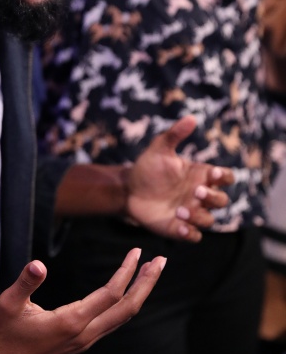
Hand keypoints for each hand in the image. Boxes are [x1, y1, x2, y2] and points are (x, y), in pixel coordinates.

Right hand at [0, 248, 165, 353]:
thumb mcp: (8, 303)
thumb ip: (26, 283)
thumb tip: (38, 264)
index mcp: (70, 323)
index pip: (110, 295)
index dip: (126, 272)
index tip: (137, 252)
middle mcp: (83, 335)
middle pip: (126, 309)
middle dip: (146, 283)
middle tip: (161, 260)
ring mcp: (82, 342)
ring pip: (121, 318)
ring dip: (138, 294)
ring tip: (148, 273)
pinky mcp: (78, 344)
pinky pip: (110, 323)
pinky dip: (123, 305)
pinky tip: (123, 294)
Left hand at [126, 115, 232, 241]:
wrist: (128, 189)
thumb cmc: (148, 168)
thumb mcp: (159, 149)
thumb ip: (175, 134)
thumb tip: (191, 118)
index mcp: (200, 176)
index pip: (225, 178)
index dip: (223, 177)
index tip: (211, 173)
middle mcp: (199, 196)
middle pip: (222, 201)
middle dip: (213, 197)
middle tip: (195, 192)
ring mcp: (191, 213)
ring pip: (209, 220)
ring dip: (199, 217)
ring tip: (179, 210)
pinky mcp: (179, 228)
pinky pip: (194, 236)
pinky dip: (191, 233)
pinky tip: (180, 226)